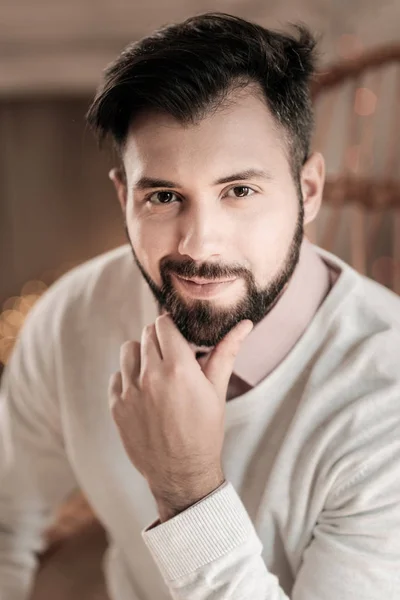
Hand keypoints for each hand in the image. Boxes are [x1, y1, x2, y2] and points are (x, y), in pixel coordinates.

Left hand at [109, 313, 252, 519]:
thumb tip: (245, 324)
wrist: (182, 474)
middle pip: (146, 334)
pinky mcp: (116, 407)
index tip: (178, 339)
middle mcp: (151, 376)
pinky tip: (143, 393)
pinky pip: (116, 377)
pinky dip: (127, 379)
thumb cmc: (205, 431)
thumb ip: (226, 352)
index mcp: (178, 368)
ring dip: (140, 355)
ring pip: (127, 350)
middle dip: (159, 340)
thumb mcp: (217, 391)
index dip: (172, 328)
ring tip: (155, 373)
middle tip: (171, 358)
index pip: (163, 324)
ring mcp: (130, 392)